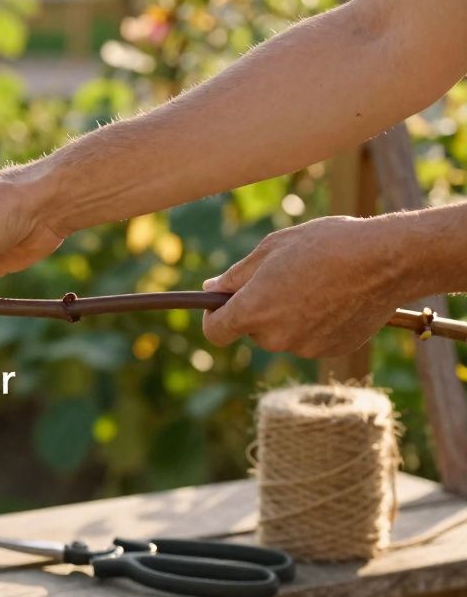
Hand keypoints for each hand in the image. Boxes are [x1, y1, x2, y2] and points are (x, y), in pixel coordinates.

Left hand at [202, 215, 408, 356]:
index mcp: (254, 311)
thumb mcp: (270, 249)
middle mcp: (276, 337)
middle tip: (283, 277)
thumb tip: (210, 289)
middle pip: (252, 330)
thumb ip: (235, 276)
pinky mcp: (332, 351)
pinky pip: (311, 338)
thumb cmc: (324, 246)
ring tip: (315, 282)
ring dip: (289, 314)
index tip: (221, 303)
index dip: (214, 316)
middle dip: (258, 308)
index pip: (215, 332)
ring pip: (284, 334)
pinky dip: (315, 322)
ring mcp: (306, 348)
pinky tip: (335, 296)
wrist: (386, 260)